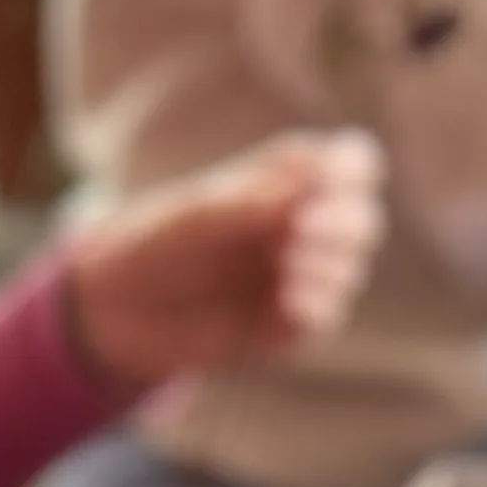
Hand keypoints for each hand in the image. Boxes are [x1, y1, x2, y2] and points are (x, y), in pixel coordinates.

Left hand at [65, 135, 388, 393]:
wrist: (122, 309)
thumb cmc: (158, 241)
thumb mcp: (203, 212)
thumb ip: (259, 197)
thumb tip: (319, 178)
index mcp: (286, 181)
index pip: (353, 163)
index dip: (352, 169)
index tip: (327, 179)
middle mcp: (302, 226)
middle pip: (363, 219)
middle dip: (345, 224)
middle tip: (301, 230)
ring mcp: (299, 276)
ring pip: (352, 269)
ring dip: (329, 266)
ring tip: (286, 268)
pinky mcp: (290, 324)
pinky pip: (329, 315)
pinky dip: (317, 305)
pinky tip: (289, 302)